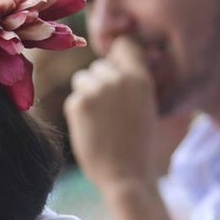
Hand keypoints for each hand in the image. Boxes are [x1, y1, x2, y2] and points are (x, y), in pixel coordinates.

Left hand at [64, 37, 159, 192]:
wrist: (126, 174)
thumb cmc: (138, 144)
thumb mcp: (145, 105)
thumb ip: (131, 83)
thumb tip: (109, 63)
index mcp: (141, 78)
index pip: (124, 45)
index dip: (117, 55)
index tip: (115, 68)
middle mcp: (119, 78)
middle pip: (99, 66)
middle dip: (100, 82)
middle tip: (109, 110)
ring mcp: (97, 89)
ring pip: (82, 79)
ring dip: (87, 94)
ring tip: (101, 120)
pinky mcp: (77, 103)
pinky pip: (74, 98)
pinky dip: (78, 111)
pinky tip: (91, 129)